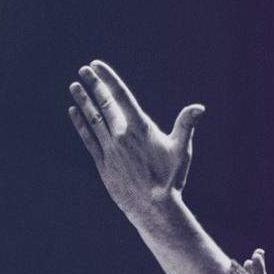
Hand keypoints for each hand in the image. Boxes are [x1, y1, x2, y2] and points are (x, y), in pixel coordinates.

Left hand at [67, 60, 204, 220]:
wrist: (154, 208)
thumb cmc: (170, 178)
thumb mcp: (182, 150)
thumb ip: (186, 125)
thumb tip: (199, 107)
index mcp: (140, 128)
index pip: (121, 96)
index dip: (108, 78)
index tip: (96, 65)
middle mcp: (122, 136)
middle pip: (104, 104)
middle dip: (93, 85)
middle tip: (83, 70)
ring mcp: (110, 150)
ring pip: (93, 120)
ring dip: (83, 102)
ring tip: (74, 87)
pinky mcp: (103, 164)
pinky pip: (88, 139)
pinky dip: (80, 124)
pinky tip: (73, 112)